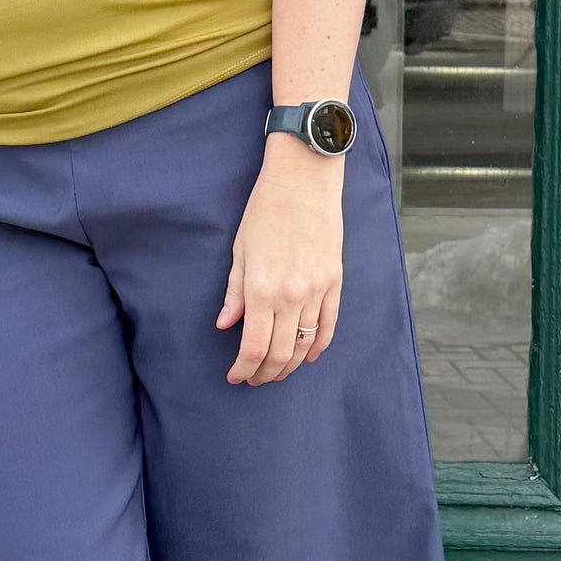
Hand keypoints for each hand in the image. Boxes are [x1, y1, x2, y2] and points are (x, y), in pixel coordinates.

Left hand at [216, 138, 344, 386]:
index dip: (243, 368)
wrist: (303, 181)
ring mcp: (317, 290)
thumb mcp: (240, 251)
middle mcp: (291, 296)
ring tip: (276, 372)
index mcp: (262, 289)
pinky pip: (329, 324)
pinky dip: (319, 346)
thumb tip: (226, 325)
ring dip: (289, 365)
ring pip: (305, 344)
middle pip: (280, 353)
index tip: (235, 376)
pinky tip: (308, 357)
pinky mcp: (335, 282)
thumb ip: (235, 293)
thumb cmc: (264, 211)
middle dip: (265, 373)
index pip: (253, 347)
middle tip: (253, 379)